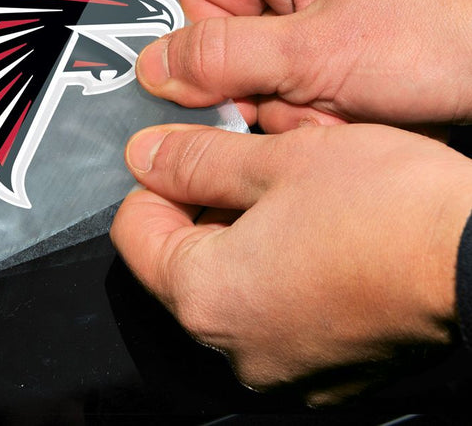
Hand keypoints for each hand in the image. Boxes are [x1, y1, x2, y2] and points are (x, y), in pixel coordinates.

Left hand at [110, 123, 471, 403]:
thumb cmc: (389, 210)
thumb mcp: (275, 160)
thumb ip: (195, 161)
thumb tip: (146, 156)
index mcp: (208, 298)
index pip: (135, 233)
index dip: (156, 184)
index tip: (186, 157)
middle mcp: (238, 347)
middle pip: (180, 261)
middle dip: (202, 207)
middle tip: (244, 164)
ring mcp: (285, 365)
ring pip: (230, 284)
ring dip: (243, 235)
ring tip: (290, 195)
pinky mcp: (326, 368)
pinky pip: (273, 310)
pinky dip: (279, 270)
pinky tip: (318, 234)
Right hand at [136, 0, 471, 131]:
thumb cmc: (457, 24)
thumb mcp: (316, 49)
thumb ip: (223, 58)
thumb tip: (157, 65)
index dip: (205, 51)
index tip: (218, 93)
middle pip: (241, 44)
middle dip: (268, 89)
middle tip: (302, 102)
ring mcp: (342, 8)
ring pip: (278, 75)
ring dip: (304, 107)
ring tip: (349, 106)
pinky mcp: (365, 43)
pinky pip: (315, 86)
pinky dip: (333, 112)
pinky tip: (367, 111)